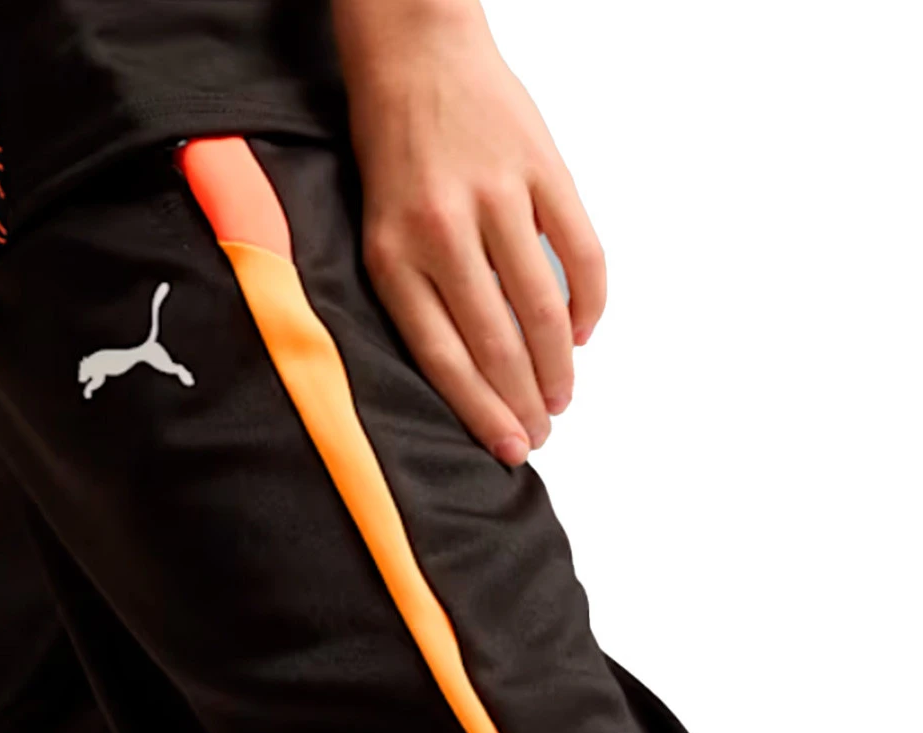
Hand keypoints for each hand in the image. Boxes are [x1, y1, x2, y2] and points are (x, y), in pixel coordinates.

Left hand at [335, 0, 606, 465]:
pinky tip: (583, 332)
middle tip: (539, 434)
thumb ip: (418, 295)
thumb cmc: (394, 150)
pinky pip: (581, 251)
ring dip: (557, 366)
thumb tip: (470, 371)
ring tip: (561, 398)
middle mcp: (441, 231)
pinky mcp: (542, 167)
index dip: (480, 410)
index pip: (442, 357)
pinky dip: (589, 301)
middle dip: (522, 403)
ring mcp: (496, 197)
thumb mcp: (380, 230)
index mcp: (393, 255)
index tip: (506, 448)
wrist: (415, 49)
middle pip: (496, 343)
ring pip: (539, 308)